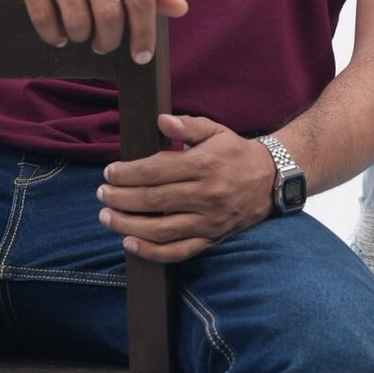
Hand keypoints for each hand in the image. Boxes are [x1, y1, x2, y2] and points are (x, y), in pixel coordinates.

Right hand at [0, 0, 187, 61]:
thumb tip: (180, 9)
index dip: (145, 32)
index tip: (142, 55)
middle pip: (109, 13)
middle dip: (109, 40)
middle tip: (104, 45)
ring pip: (76, 18)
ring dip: (81, 36)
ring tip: (80, 35)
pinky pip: (44, 15)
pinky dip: (53, 34)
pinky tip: (58, 35)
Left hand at [98, 114, 277, 260]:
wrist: (271, 180)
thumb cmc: (236, 153)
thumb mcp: (215, 131)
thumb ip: (187, 126)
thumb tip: (161, 121)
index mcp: (204, 165)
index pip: (157, 171)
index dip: (128, 173)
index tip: (109, 173)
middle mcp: (206, 195)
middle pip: (154, 200)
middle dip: (121, 198)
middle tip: (101, 194)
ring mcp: (209, 221)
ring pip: (161, 229)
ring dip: (129, 225)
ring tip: (107, 217)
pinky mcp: (211, 238)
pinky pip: (179, 251)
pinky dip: (152, 251)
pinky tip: (130, 244)